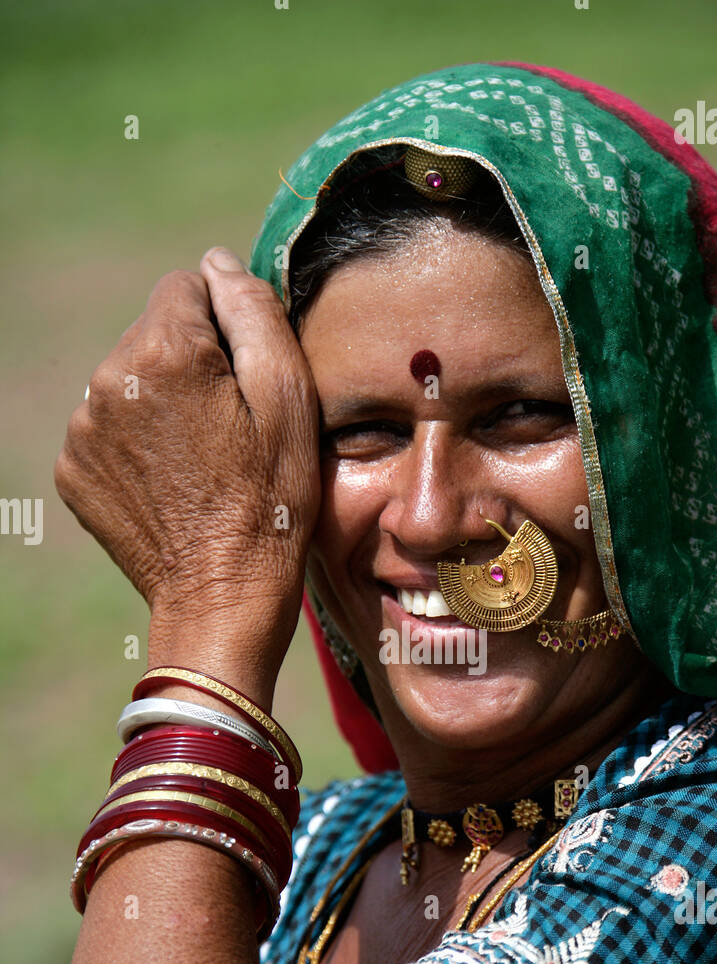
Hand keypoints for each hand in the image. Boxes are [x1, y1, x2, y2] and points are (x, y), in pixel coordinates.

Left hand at [54, 248, 319, 645]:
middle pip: (154, 334)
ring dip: (161, 402)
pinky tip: (172, 481)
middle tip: (230, 429)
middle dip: (191, 364)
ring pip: (128, 380)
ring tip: (201, 460)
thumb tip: (218, 262)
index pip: (188, 286)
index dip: (226, 326)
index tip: (247, 382)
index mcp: (164, 352)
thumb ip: (254, 311)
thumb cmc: (271, 503)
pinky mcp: (73, 469)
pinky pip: (108, 427)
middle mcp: (107, 379)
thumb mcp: (291, 400)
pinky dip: (138, 443)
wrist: (221, 596)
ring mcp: (83, 428)